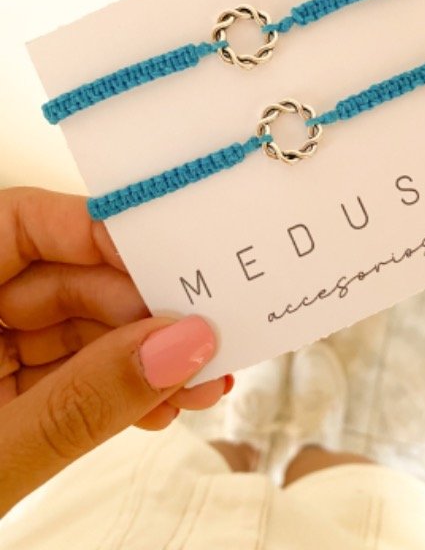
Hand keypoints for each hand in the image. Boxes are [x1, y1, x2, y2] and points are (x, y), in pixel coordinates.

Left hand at [0, 187, 228, 515]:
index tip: (169, 257)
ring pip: (79, 326)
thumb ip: (85, 401)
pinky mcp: (4, 390)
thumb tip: (179, 345)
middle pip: (64, 278)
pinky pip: (74, 369)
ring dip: (144, 355)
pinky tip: (158, 404)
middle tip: (202, 337)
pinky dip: (120, 386)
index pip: (17, 224)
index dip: (95, 231)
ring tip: (196, 384)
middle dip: (141, 312)